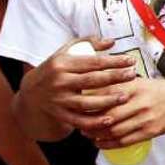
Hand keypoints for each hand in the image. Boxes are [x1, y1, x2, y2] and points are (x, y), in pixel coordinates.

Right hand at [18, 38, 137, 130]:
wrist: (31, 92)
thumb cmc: (56, 68)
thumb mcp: (66, 52)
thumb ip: (88, 43)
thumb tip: (112, 42)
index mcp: (62, 64)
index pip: (93, 62)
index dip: (114, 61)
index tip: (131, 60)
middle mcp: (59, 82)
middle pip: (91, 80)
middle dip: (114, 78)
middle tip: (133, 75)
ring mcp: (59, 100)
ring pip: (86, 103)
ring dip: (107, 101)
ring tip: (125, 97)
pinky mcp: (60, 114)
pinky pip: (79, 120)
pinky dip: (94, 122)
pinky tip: (110, 119)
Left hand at [87, 77, 164, 148]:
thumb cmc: (157, 90)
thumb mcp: (137, 81)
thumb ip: (117, 85)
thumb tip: (91, 90)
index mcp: (135, 87)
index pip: (106, 98)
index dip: (90, 106)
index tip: (79, 109)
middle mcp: (140, 103)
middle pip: (108, 117)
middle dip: (91, 123)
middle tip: (80, 125)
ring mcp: (146, 118)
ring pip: (115, 131)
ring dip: (98, 135)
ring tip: (89, 135)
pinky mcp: (151, 131)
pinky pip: (126, 141)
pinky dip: (110, 144)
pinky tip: (101, 143)